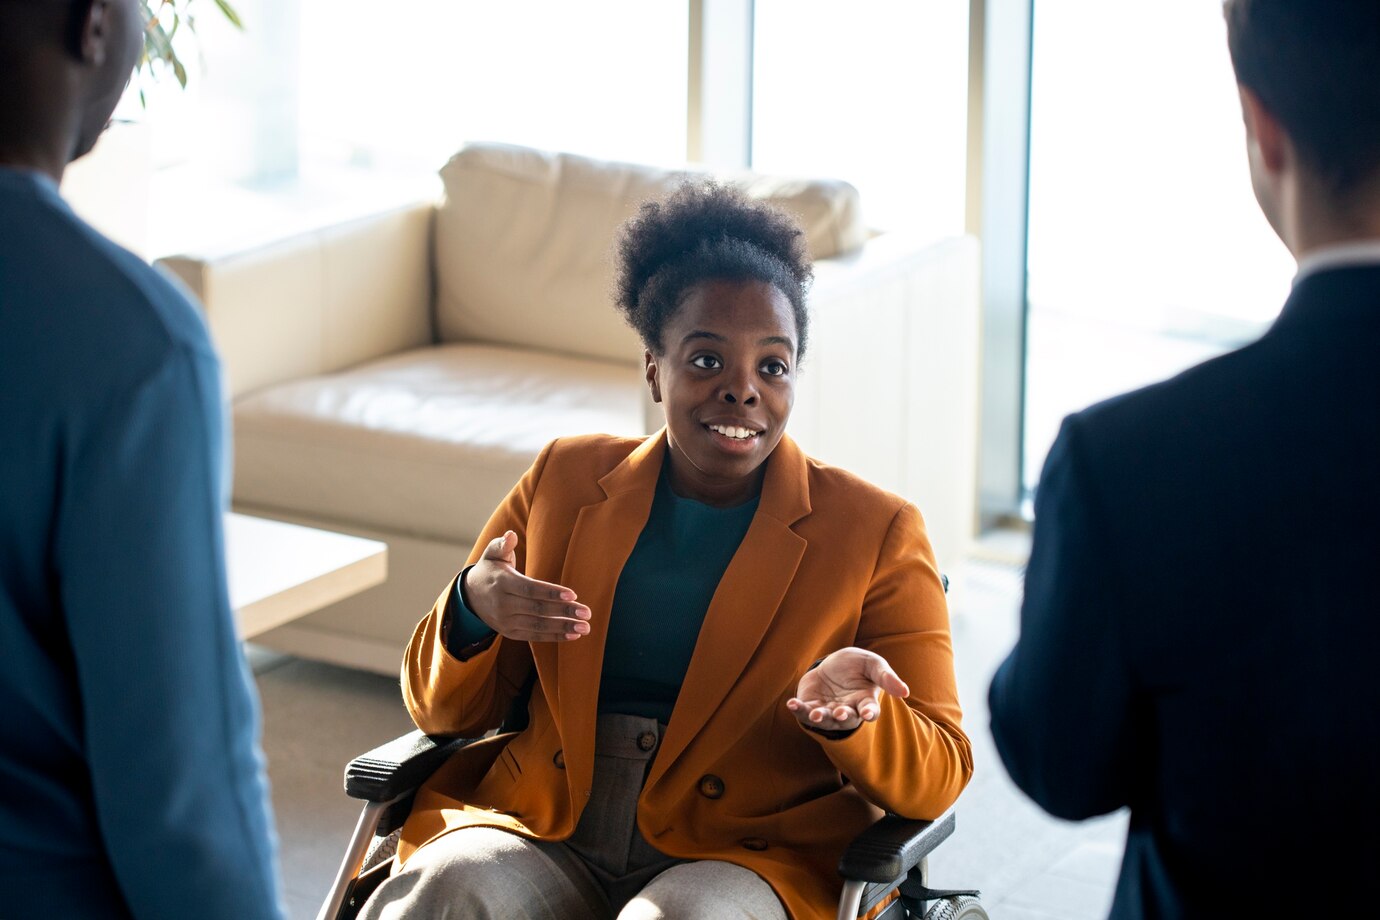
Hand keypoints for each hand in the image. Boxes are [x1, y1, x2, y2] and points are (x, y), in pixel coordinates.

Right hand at [462, 531, 590, 641]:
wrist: (470, 596)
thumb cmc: (490, 570)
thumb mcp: (492, 554)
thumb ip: (502, 544)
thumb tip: (510, 535)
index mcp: (502, 583)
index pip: (530, 589)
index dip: (551, 592)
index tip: (573, 594)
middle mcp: (503, 605)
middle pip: (538, 609)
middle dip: (564, 612)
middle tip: (586, 612)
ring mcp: (506, 621)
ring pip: (538, 626)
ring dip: (563, 628)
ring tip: (585, 627)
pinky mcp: (510, 633)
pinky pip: (534, 636)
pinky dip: (554, 637)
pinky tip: (573, 636)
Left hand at [787, 647, 909, 732]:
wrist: (832, 664)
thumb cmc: (857, 666)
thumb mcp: (873, 664)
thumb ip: (887, 677)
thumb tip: (905, 692)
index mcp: (865, 701)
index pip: (869, 711)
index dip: (869, 712)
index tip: (868, 712)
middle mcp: (847, 710)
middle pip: (846, 718)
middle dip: (843, 717)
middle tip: (841, 713)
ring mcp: (828, 710)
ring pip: (825, 719)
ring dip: (820, 718)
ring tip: (816, 715)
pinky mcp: (810, 706)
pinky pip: (804, 712)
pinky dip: (798, 710)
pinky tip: (791, 704)